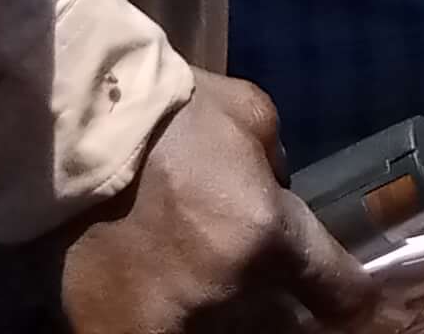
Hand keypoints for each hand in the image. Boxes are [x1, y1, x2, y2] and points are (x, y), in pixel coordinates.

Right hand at [58, 79, 385, 333]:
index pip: (342, 297)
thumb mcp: (250, 116)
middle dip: (288, 312)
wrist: (71, 128)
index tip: (349, 298)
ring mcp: (174, 322)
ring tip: (209, 280)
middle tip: (268, 282)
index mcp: (267, 236)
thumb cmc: (167, 111)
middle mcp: (229, 293)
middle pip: (285, 330)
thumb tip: (281, 192)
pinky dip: (175, 322)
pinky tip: (169, 300)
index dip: (352, 298)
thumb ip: (278, 164)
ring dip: (229, 316)